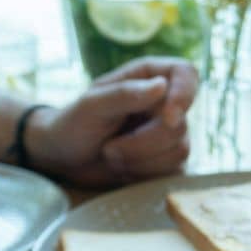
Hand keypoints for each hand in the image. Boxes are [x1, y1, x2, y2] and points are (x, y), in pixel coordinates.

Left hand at [27, 57, 197, 186]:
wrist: (64, 159)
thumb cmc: (73, 124)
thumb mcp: (92, 105)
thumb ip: (125, 94)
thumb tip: (162, 86)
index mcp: (148, 77)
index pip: (186, 74)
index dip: (184, 95)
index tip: (168, 118)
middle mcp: (164, 104)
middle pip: (179, 125)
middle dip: (142, 144)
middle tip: (109, 148)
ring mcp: (168, 135)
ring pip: (179, 152)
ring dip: (139, 161)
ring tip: (111, 156)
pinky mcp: (167, 162)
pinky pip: (173, 173)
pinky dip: (143, 175)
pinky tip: (123, 169)